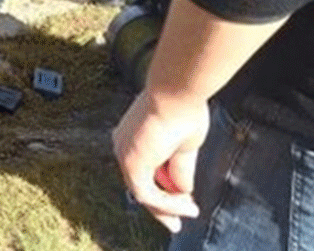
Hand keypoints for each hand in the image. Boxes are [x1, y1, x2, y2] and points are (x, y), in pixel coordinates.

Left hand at [112, 89, 207, 233]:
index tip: (182, 200)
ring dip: (168, 206)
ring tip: (190, 211)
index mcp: (132, 136)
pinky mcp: (132, 164)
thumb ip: (179, 169)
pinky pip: (149, 194)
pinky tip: (186, 206)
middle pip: (140, 184)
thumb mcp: (185, 146)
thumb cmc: (183, 109)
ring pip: (144, 192)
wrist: (177, 93)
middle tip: (178, 220)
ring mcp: (125, 154)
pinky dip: (168, 204)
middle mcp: (123, 145)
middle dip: (161, 205)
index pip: (143, 170)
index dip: (162, 188)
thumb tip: (182, 190)